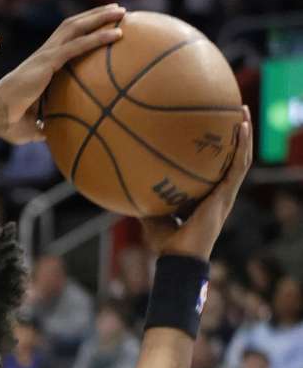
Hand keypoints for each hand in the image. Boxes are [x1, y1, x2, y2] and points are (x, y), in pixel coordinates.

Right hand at [0, 4, 125, 142]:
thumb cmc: (9, 123)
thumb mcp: (34, 126)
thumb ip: (46, 127)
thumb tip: (54, 138)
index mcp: (41, 66)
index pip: (66, 40)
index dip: (84, 30)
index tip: (105, 26)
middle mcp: (44, 55)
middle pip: (73, 26)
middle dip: (96, 15)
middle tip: (119, 10)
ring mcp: (45, 56)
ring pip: (76, 27)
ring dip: (100, 17)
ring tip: (122, 11)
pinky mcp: (47, 62)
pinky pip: (77, 46)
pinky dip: (98, 38)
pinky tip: (117, 34)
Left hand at [141, 107, 252, 260]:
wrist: (179, 256)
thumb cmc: (166, 242)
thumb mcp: (151, 215)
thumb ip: (144, 199)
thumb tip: (124, 182)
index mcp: (205, 196)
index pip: (214, 169)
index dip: (215, 151)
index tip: (210, 130)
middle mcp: (218, 192)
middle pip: (230, 158)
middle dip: (232, 135)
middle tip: (231, 112)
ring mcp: (225, 193)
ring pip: (241, 157)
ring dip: (244, 134)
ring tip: (241, 111)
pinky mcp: (226, 195)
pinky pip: (238, 165)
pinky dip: (242, 145)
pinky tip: (241, 127)